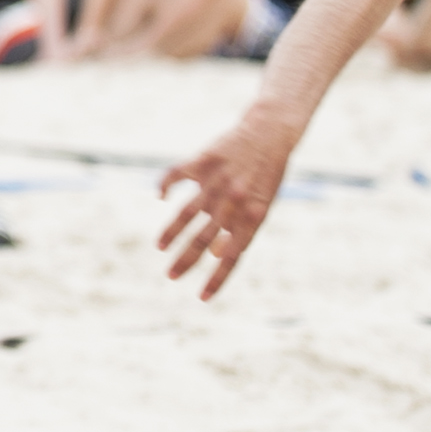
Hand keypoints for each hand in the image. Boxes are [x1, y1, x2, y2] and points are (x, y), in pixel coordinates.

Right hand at [155, 107, 300, 299]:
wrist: (271, 133)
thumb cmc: (266, 175)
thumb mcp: (260, 206)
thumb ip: (239, 230)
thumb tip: (214, 255)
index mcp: (251, 216)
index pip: (232, 256)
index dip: (217, 278)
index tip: (202, 298)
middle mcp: (232, 201)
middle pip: (204, 238)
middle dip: (186, 261)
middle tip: (170, 277)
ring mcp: (216, 181)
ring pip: (187, 213)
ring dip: (172, 233)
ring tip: (159, 248)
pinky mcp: (203, 161)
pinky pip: (177, 175)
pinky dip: (166, 185)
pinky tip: (160, 196)